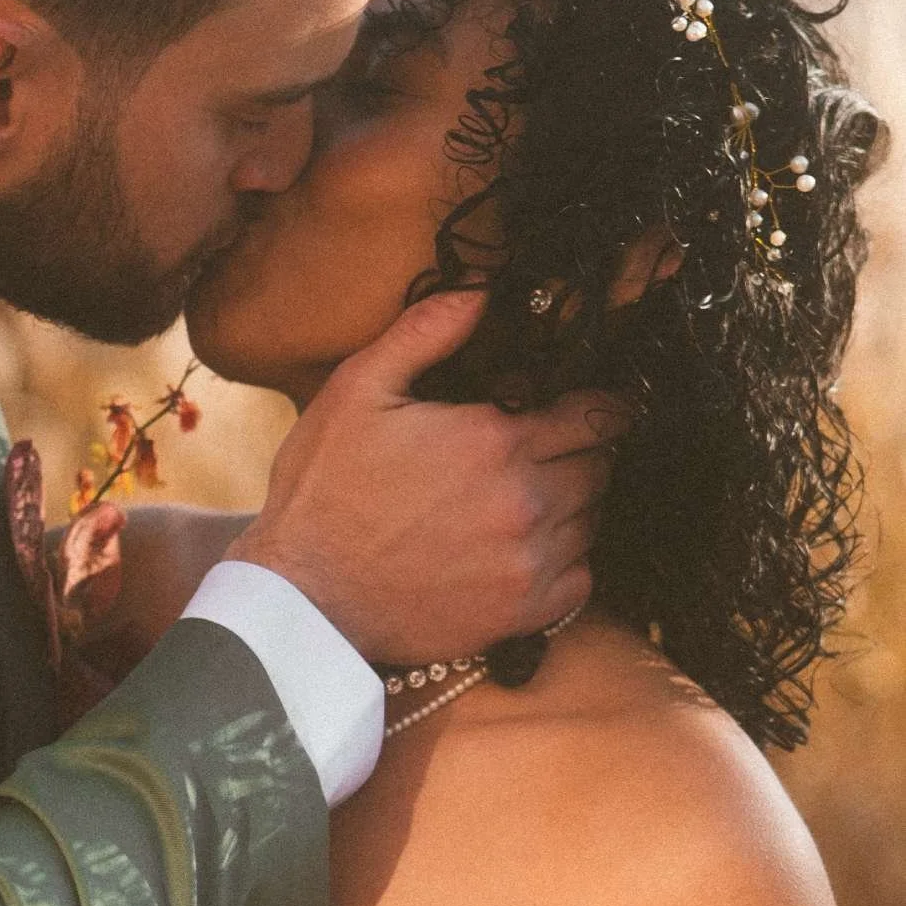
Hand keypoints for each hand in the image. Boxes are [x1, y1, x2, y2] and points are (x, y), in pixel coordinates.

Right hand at [226, 290, 627, 665]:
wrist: (304, 598)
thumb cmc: (323, 493)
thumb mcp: (357, 392)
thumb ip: (425, 333)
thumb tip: (479, 293)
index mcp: (495, 440)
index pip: (597, 413)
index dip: (597, 405)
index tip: (583, 407)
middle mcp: (525, 501)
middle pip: (601, 466)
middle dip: (582, 453)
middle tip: (546, 453)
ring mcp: (528, 562)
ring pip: (593, 520)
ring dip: (572, 506)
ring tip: (526, 501)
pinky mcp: (522, 612)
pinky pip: (581, 579)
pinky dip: (566, 562)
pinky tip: (525, 550)